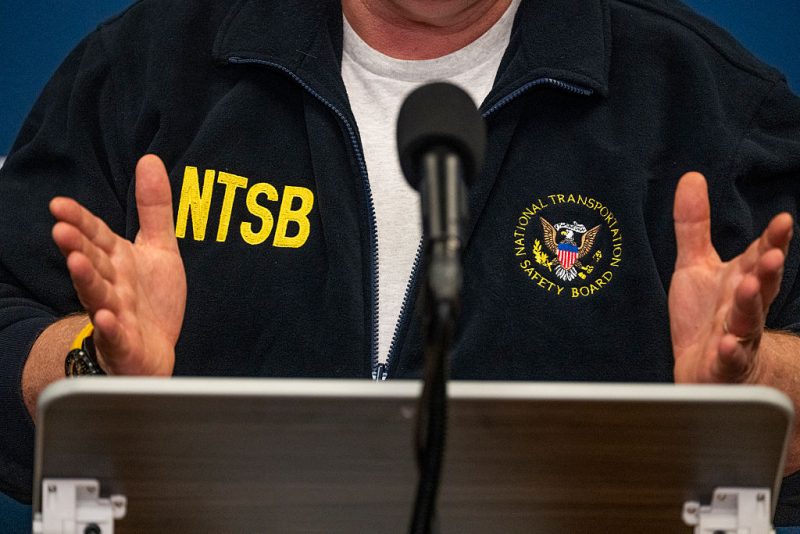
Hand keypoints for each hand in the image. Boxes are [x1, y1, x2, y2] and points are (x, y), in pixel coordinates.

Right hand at [50, 155, 185, 374]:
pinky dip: (109, 327)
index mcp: (117, 260)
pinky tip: (104, 317)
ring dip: (85, 280)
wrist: (153, 353)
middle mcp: (112, 284)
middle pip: (92, 262)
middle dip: (76, 246)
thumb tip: (150, 159)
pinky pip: (115, 334)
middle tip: (60, 229)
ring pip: (97, 295)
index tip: (59, 204)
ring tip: (75, 263)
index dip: (80, 220)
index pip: (96, 235)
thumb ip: (154, 208)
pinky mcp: (124, 343)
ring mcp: (114, 314)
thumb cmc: (151, 300)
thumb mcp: (159, 248)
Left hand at [669, 172, 792, 382]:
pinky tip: (725, 345)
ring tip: (749, 287)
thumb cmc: (707, 315)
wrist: (710, 371)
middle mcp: (745, 307)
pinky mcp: (722, 366)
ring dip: (750, 304)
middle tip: (771, 254)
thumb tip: (691, 177)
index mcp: (741, 280)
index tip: (782, 220)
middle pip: (761, 286)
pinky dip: (729, 352)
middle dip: (768, 269)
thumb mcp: (695, 266)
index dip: (772, 240)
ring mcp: (736, 336)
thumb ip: (694, 226)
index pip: (759, 256)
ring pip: (749, 320)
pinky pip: (728, 359)